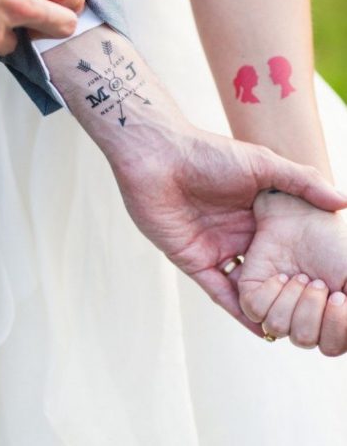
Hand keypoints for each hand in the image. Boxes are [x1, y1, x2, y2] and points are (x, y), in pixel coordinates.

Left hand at [111, 125, 346, 333]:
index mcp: (255, 209)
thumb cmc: (207, 153)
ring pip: (246, 285)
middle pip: (268, 268)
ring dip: (266, 305)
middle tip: (318, 317)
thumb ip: (301, 182)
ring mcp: (215, 246)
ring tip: (295, 331)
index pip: (285, 243)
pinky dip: (238, 310)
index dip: (306, 262)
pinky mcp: (192, 259)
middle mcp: (237, 230)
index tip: (331, 285)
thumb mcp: (262, 164)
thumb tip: (343, 201)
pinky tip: (261, 329)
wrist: (156, 156)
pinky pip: (219, 290)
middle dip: (289, 290)